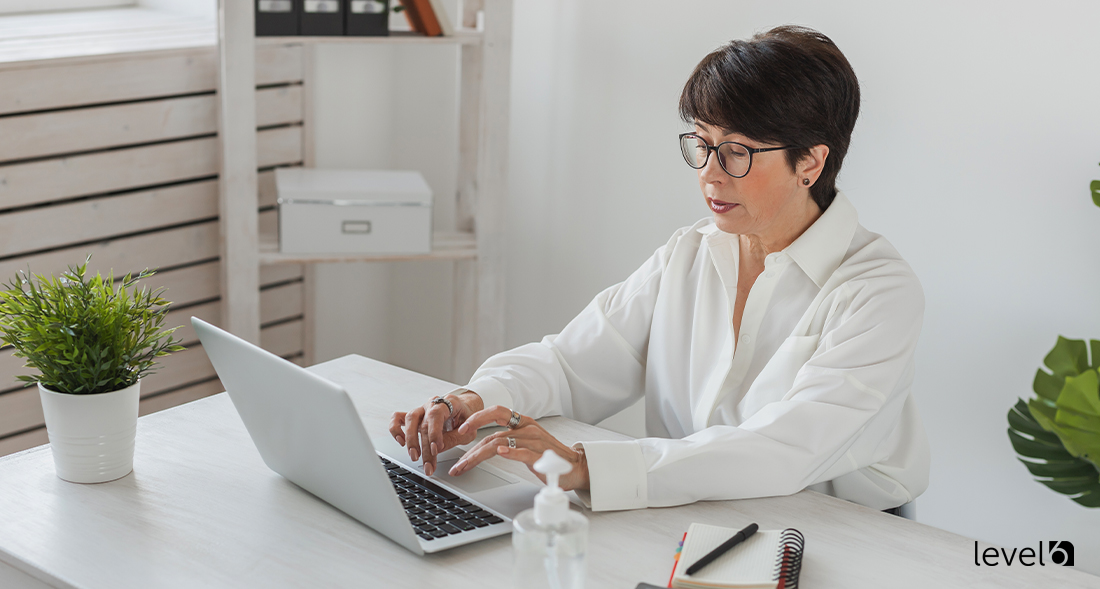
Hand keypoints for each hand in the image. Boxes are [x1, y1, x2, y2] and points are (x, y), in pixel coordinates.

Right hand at [388, 390, 484, 475]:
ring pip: (409, 419)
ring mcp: (421, 409)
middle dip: (425, 447)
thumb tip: (439, 448)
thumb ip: (455, 437)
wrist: (463, 408)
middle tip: (427, 465)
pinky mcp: (414, 416)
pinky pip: (397, 418)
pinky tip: (401, 442)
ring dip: (410, 440)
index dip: (435, 432)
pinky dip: (396, 429)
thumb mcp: (469, 430)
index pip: (436, 414)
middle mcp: (432, 404)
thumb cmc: (466, 418)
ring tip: (414, 456)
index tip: (436, 448)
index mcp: (448, 403)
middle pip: (423, 423)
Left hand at [447, 406, 589, 491]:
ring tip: (465, 465)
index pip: (497, 412)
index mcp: (523, 422)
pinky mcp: (542, 456)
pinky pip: (524, 452)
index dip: (477, 418)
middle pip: (493, 435)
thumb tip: (481, 447)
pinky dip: (512, 452)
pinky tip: (500, 453)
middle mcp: (528, 428)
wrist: (575, 467)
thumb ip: (506, 440)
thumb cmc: (549, 456)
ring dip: (479, 456)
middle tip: (457, 461)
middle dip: (471, 449)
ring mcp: (535, 442)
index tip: (462, 429)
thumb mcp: (525, 443)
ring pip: (501, 444)